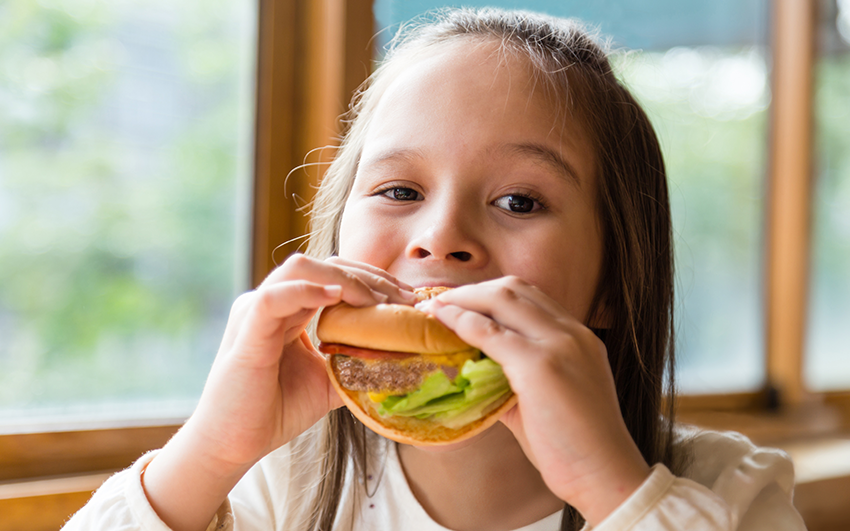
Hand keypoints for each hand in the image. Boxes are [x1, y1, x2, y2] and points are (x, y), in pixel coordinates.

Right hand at [143, 255, 415, 530]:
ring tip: (376, 301)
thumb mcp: (329, 382)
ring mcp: (255, 311)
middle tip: (403, 298)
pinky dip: (306, 290)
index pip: (333, 274)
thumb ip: (356, 363)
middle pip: (323, 263)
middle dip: (367, 276)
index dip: (372, 279)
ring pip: (300, 268)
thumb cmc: (275, 410)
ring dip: (344, 279)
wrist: (234, 444)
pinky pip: (273, 297)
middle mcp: (271, 301)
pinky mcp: (246, 332)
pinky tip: (335, 296)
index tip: (408, 297)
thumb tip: (400, 358)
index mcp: (290, 308)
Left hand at [417, 277, 649, 525]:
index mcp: (578, 337)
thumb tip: (475, 371)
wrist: (605, 475)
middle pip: (514, 289)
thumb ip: (515, 378)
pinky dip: (462, 322)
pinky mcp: (540, 365)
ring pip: (501, 299)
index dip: (491, 294)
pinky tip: (443, 323)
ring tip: (435, 308)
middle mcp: (571, 332)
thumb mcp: (547, 398)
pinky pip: (491, 333)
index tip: (462, 303)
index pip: (530, 297)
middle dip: (473, 290)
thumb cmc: (574, 447)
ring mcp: (558, 344)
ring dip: (463, 300)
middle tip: (442, 302)